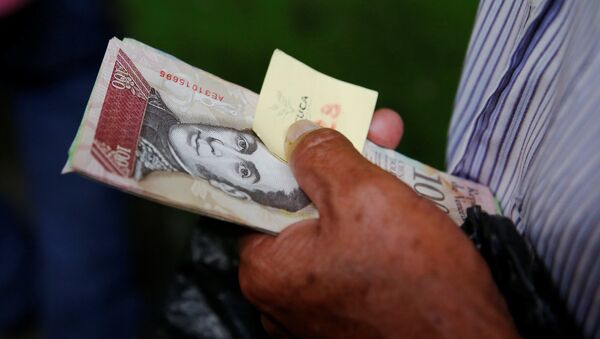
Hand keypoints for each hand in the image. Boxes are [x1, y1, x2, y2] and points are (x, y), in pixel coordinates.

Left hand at [239, 109, 518, 337]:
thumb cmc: (414, 277)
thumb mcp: (365, 196)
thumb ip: (322, 157)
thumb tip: (298, 135)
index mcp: (266, 270)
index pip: (258, 197)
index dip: (288, 155)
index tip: (313, 130)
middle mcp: (281, 298)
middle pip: (302, 210)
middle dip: (340, 165)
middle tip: (375, 132)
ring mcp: (316, 314)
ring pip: (333, 232)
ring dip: (362, 191)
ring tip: (396, 154)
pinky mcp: (350, 321)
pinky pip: (352, 261)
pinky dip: (372, 230)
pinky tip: (402, 202)